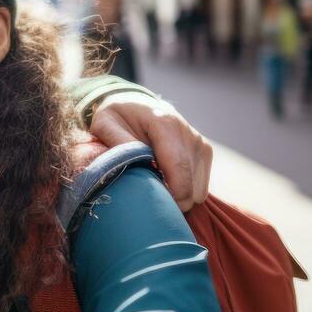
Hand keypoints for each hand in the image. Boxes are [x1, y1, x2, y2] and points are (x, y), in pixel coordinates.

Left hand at [90, 92, 211, 210]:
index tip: (153, 207)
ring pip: (198, 191)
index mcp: (166, 125)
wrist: (137, 104)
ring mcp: (201, 144)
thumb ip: (116, 141)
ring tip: (155, 183)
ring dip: (178, 195)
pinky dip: (185, 190)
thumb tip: (129, 161)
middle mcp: (189, 134)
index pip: (178, 170)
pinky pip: (201, 187)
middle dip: (172, 200)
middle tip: (147, 196)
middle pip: (191, 186)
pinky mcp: (205, 152)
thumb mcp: (105, 123)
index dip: (171, 197)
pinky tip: (166, 179)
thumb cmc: (118, 117)